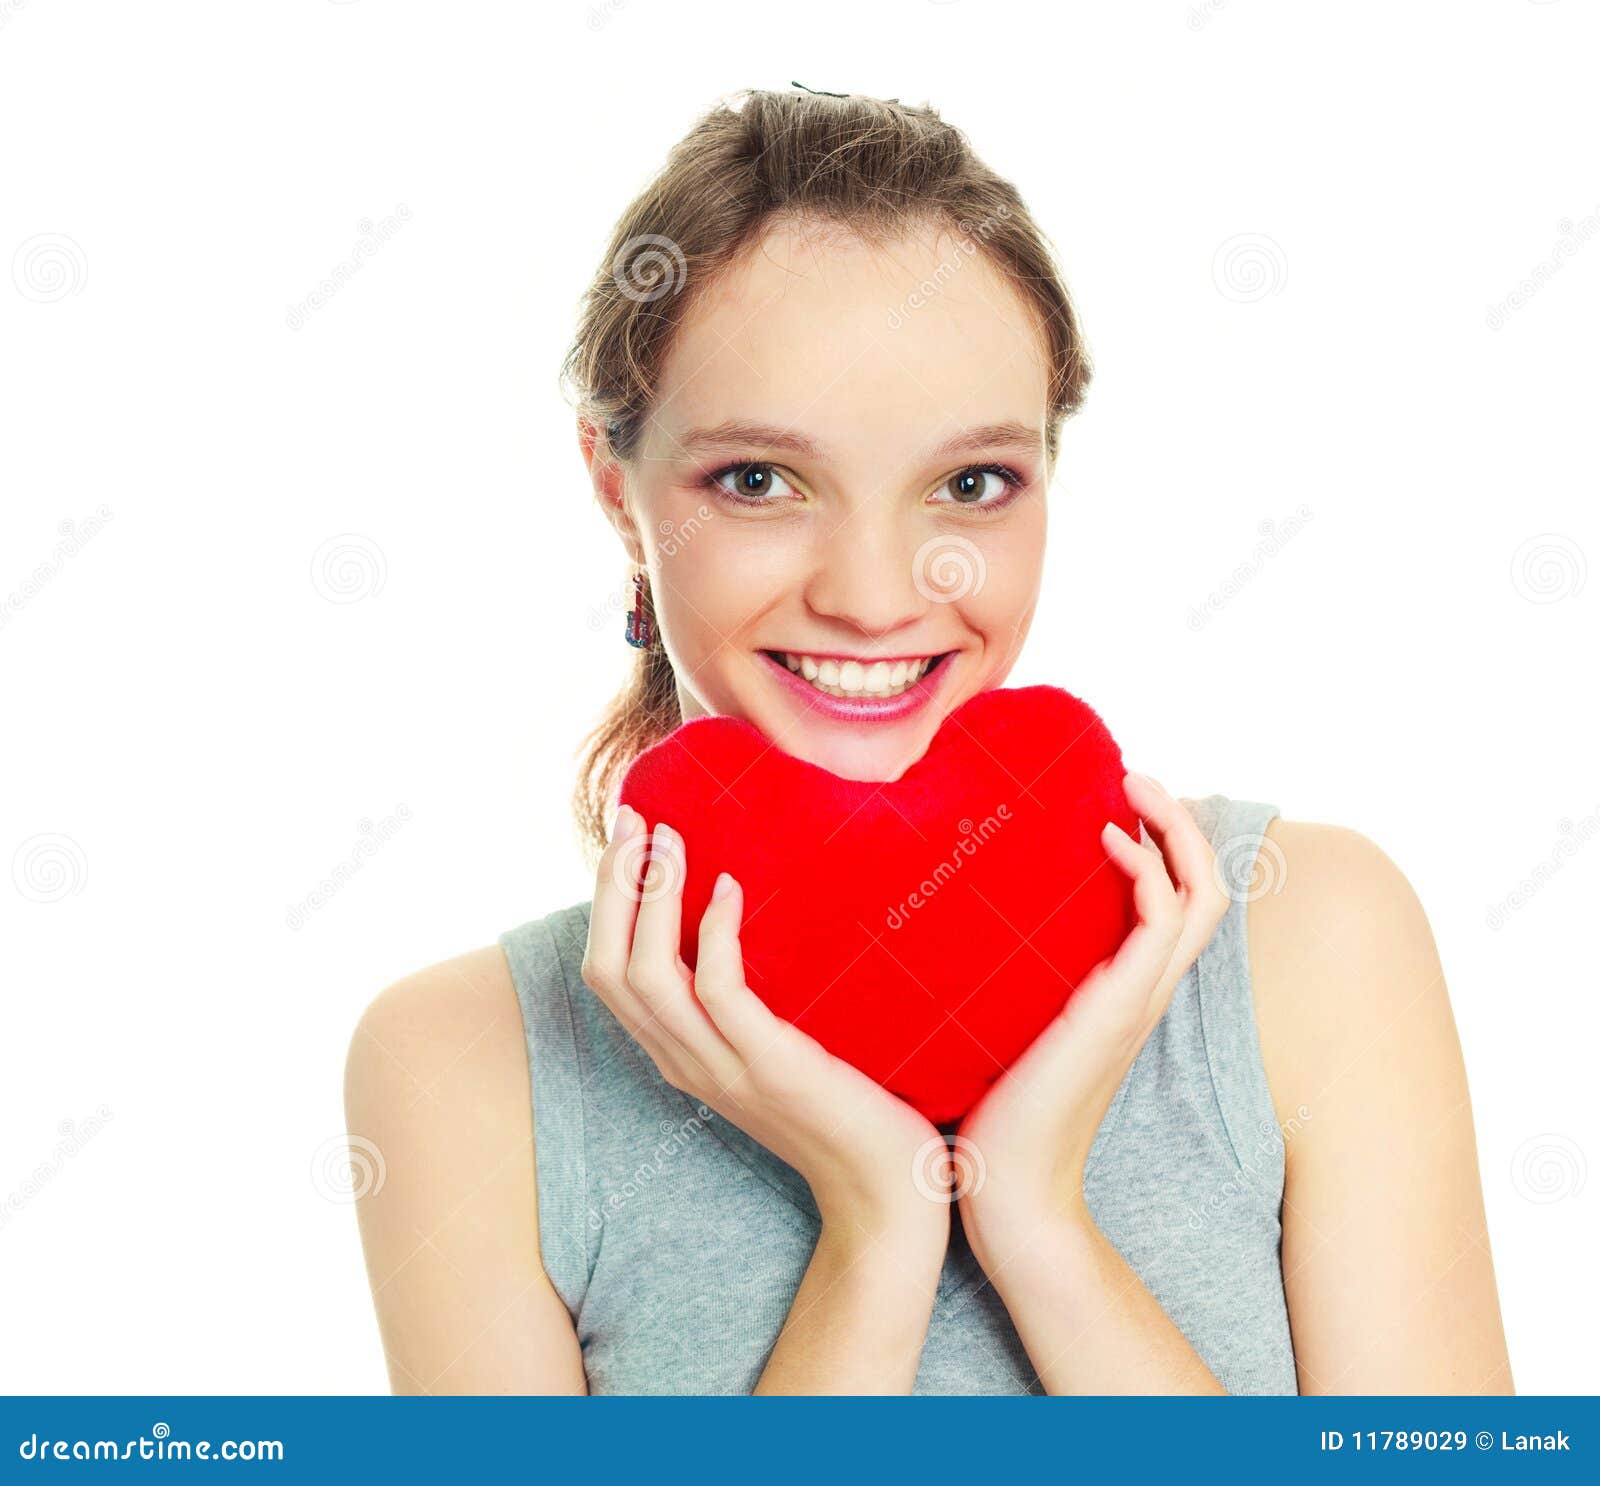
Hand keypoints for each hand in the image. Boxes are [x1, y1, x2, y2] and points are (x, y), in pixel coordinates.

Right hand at [581, 805, 950, 1247]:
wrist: (886, 1185)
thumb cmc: (840, 1104)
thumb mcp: (771, 1046)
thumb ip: (742, 999)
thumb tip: (736, 914)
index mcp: (677, 1055)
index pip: (607, 975)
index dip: (606, 904)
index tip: (629, 839)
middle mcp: (685, 1063)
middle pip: (610, 969)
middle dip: (613, 887)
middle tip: (636, 820)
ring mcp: (723, 1068)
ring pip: (648, 976)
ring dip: (652, 898)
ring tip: (671, 841)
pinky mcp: (769, 1066)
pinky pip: (720, 991)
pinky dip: (715, 932)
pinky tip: (731, 888)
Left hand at [954, 772, 1228, 1273]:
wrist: (1005, 1185)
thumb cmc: (992, 1107)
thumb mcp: (1005, 1019)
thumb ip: (1006, 975)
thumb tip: (953, 921)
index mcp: (1126, 989)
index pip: (1178, 900)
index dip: (1165, 842)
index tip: (1115, 799)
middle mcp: (1146, 988)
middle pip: (1209, 886)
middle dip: (1184, 821)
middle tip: (1136, 775)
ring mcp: (1140, 998)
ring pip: (1202, 892)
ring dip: (1176, 827)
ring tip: (1132, 785)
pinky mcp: (1120, 1007)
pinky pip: (1164, 918)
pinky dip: (1148, 867)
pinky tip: (1106, 840)